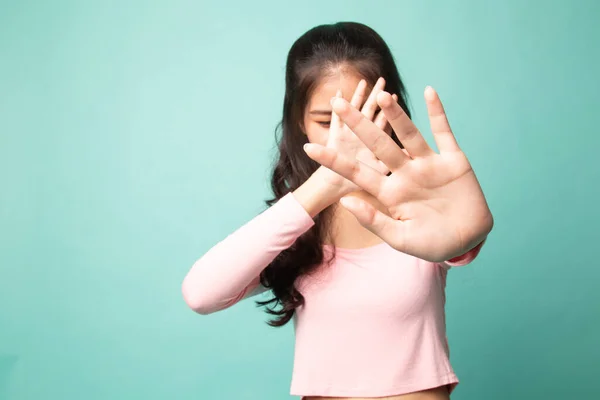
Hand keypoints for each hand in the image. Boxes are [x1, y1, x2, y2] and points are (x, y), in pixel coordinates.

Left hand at [303, 86, 492, 261]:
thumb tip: (345, 201)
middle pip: (378, 144)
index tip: (309, 148)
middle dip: (359, 124)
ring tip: (381, 95)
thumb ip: (373, 220)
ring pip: (408, 134)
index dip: (334, 160)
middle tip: (338, 103)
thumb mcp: (400, 238)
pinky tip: (428, 92)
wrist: (467, 242)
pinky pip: (444, 132)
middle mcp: (405, 173)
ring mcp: (428, 165)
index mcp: (389, 192)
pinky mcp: (453, 161)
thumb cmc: (432, 244)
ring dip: (396, 115)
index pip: (356, 172)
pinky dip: (437, 113)